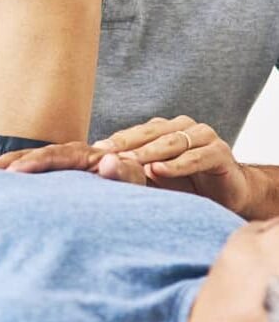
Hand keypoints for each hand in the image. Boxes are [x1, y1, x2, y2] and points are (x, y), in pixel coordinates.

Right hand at [0, 141, 146, 184]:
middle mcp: (63, 154)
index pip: (55, 155)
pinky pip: (19, 176)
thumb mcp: (134, 182)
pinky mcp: (44, 177)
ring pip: (19, 163)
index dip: (35, 162)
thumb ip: (124, 173)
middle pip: (29, 155)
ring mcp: (52, 165)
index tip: (16, 172)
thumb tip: (109, 161)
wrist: (130, 191)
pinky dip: (1, 181)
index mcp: (83, 154)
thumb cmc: (132, 188)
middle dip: (5, 164)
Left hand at [93, 116, 250, 213]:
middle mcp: (182, 126)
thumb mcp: (153, 178)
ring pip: (171, 142)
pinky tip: (158, 170)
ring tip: (128, 162)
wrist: (228, 195)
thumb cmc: (185, 185)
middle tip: (104, 156)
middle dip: (125, 145)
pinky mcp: (220, 151)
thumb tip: (99, 169)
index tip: (92, 154)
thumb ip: (131, 171)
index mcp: (163, 128)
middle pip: (149, 133)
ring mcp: (203, 136)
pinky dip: (176, 165)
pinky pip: (196, 157)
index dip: (114, 142)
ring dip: (148, 153)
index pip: (134, 133)